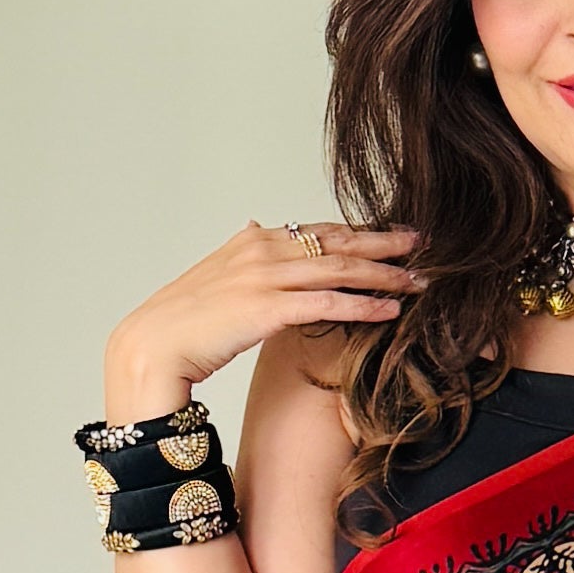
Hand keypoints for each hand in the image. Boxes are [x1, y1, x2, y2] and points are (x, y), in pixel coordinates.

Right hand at [104, 215, 420, 419]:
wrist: (150, 347)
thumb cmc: (180, 322)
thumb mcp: (213, 274)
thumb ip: (239, 252)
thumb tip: (252, 225)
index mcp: (252, 240)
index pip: (318, 231)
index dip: (358, 234)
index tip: (391, 237)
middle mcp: (262, 250)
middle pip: (337, 242)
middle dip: (384, 244)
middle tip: (423, 245)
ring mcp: (264, 277)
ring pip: (339, 269)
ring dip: (384, 275)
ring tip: (419, 282)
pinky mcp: (267, 308)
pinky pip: (327, 303)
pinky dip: (363, 305)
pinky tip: (391, 311)